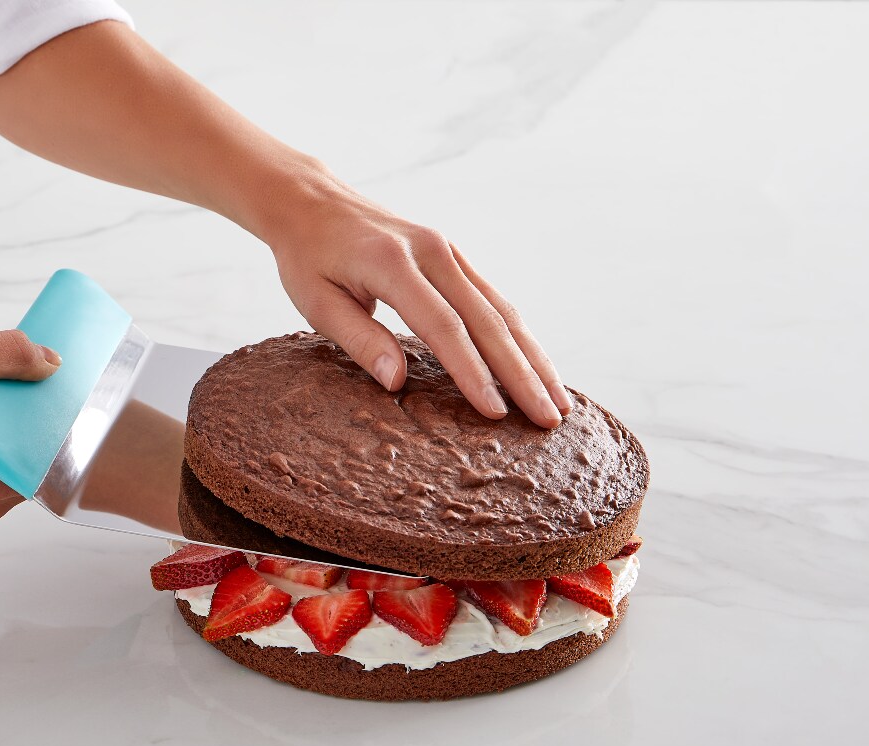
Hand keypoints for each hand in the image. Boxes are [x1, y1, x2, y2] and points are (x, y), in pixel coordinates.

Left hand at [262, 173, 572, 428]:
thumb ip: (359, 339)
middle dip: (522, 374)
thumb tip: (396, 381)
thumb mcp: (316, 303)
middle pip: (488, 321)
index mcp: (393, 264)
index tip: (496, 412)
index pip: (443, 326)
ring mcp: (450, 252)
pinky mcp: (456, 258)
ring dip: (534, 358)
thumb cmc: (308, 259)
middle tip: (548, 419)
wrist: (313, 202)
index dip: (472, 372)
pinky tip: (539, 368)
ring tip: (560, 402)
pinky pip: (497, 301)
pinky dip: (522, 338)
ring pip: (504, 310)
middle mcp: (432, 252)